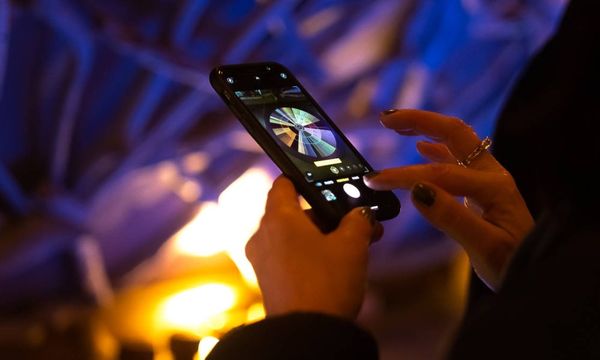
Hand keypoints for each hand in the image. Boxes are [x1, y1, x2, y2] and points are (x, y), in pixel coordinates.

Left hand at [246, 176, 382, 318]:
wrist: (307, 334)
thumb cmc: (326, 283)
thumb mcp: (352, 245)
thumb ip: (359, 220)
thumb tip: (362, 214)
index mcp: (278, 218)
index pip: (284, 183)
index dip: (305, 179)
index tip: (326, 182)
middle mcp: (263, 235)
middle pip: (295, 212)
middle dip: (327, 216)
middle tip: (356, 222)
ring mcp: (263, 260)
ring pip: (295, 236)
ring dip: (323, 236)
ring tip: (356, 246)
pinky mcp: (268, 281)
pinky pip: (290, 256)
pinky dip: (311, 254)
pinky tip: (338, 265)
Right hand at [365, 109, 533, 289]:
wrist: (536, 272)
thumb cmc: (513, 264)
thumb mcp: (484, 248)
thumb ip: (452, 218)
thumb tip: (418, 191)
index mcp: (493, 187)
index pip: (440, 173)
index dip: (404, 174)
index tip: (375, 179)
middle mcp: (491, 175)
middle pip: (454, 133)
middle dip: (419, 121)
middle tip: (386, 119)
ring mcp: (488, 178)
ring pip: (455, 141)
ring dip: (426, 128)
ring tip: (396, 124)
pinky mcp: (482, 187)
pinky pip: (457, 157)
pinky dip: (435, 147)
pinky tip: (420, 146)